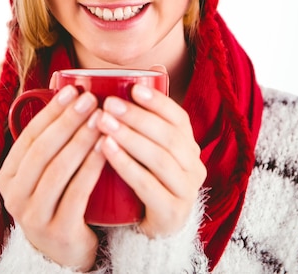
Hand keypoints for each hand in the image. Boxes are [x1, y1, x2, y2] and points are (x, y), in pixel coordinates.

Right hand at [0, 86, 105, 270]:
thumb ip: (50, 141)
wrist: (66, 253)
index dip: (52, 111)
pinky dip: (91, 166)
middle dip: (68, 121)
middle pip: (43, 150)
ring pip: (59, 169)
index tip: (74, 90)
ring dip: (81, 139)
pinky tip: (106, 147)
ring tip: (102, 118)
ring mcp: (33, 216)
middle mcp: (14, 196)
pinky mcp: (58, 231)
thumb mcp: (45, 172)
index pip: (29, 136)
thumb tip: (70, 91)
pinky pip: (76, 192)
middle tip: (91, 99)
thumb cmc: (59, 198)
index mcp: (7, 175)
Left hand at [96, 85, 205, 237]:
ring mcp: (185, 192)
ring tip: (103, 123)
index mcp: (189, 146)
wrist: (146, 230)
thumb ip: (145, 116)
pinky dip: (126, 165)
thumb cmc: (143, 177)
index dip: (158, 101)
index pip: (179, 118)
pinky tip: (106, 150)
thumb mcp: (146, 146)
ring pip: (159, 159)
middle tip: (108, 104)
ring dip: (129, 137)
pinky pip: (148, 185)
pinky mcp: (171, 214)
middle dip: (137, 117)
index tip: (134, 87)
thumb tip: (147, 68)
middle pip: (168, 136)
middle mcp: (194, 167)